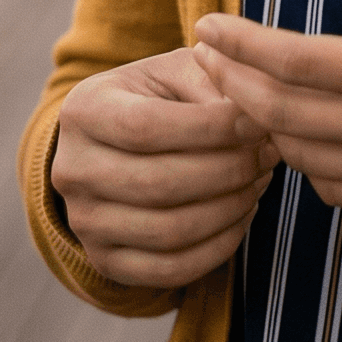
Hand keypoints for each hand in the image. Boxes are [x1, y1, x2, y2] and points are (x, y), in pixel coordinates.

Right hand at [51, 46, 279, 286]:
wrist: (116, 143)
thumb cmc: (159, 96)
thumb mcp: (178, 71)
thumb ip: (212, 82)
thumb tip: (253, 117)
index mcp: (84, 109)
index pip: (146, 127)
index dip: (209, 128)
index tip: (258, 122)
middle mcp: (71, 170)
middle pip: (157, 183)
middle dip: (228, 170)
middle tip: (270, 153)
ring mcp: (84, 223)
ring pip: (167, 231)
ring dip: (229, 208)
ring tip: (261, 180)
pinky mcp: (106, 262)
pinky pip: (169, 269)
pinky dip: (218, 247)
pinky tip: (244, 213)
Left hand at [192, 0, 341, 227]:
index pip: (299, 61)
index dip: (242, 44)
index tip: (208, 23)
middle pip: (284, 114)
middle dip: (232, 82)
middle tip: (205, 54)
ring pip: (303, 157)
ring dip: (262, 122)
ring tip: (240, 87)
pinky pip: (337, 191)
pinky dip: (305, 161)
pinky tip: (301, 133)